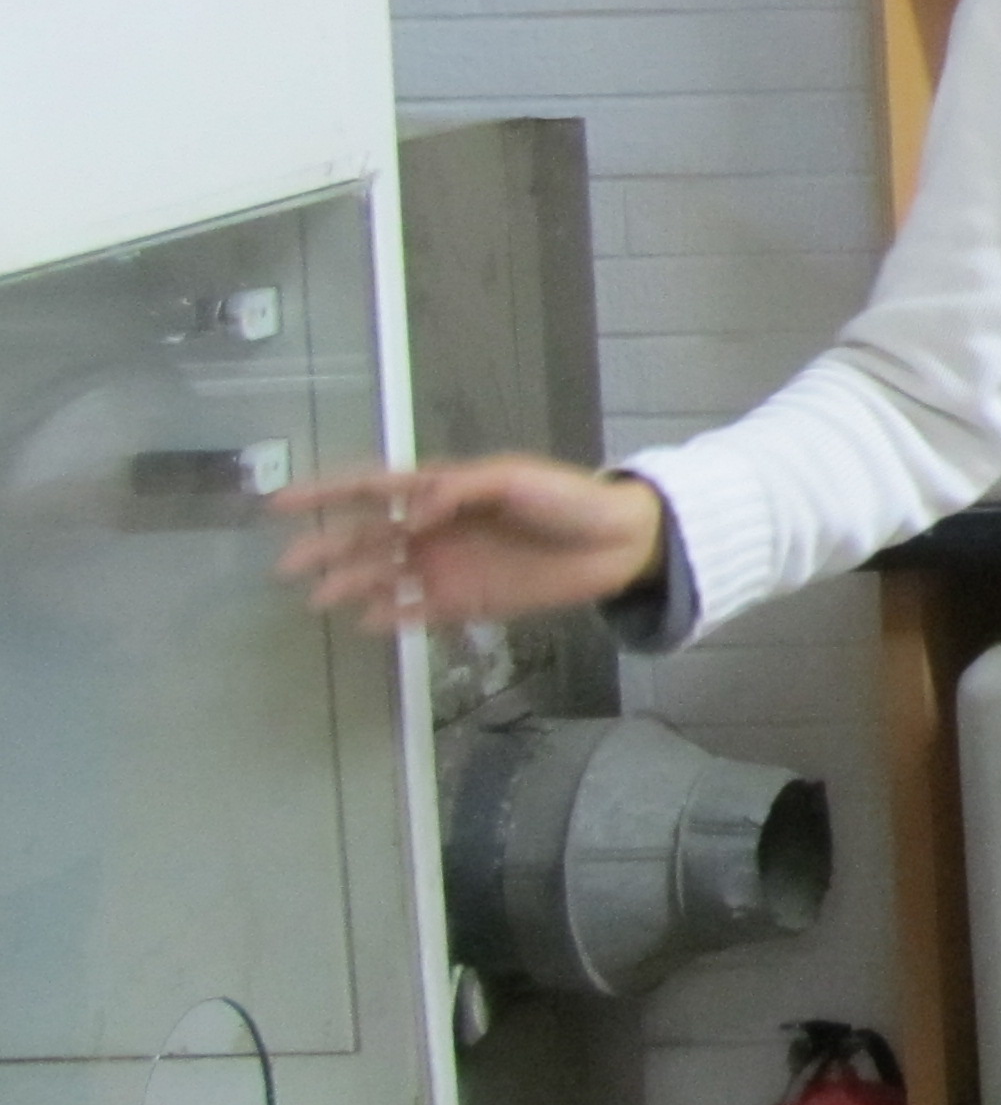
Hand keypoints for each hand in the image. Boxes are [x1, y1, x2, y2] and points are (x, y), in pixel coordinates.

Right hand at [271, 456, 667, 630]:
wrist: (616, 541)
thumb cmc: (566, 498)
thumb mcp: (514, 479)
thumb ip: (459, 490)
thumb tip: (412, 512)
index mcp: (442, 488)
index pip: (373, 488)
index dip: (326, 492)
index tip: (281, 502)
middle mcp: (435, 528)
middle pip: (367, 538)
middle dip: (326, 548)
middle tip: (287, 567)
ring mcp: (448, 565)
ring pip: (384, 577)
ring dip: (351, 586)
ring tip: (318, 600)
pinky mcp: (468, 600)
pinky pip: (418, 611)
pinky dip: (391, 617)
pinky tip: (366, 624)